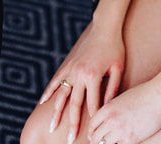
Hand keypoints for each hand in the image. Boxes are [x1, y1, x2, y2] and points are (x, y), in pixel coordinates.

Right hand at [38, 20, 124, 142]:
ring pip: (61, 94)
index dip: (92, 119)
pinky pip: (56, 80)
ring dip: (56, 112)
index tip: (91, 134)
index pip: (93, 104)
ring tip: (52, 127)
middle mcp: (80, 74)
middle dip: (72, 123)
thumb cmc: (115, 48)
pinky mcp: (68, 64)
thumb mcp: (118, 68)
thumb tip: (107, 107)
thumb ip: (113, 88)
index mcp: (94, 76)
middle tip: (69, 140)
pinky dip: (49, 92)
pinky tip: (42, 103)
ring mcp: (72, 69)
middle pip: (74, 104)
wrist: (104, 27)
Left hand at [88, 79, 160, 143]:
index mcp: (108, 108)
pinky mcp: (132, 139)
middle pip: (95, 138)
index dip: (91, 132)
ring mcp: (121, 130)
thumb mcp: (123, 98)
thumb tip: (107, 120)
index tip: (93, 135)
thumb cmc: (144, 92)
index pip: (92, 125)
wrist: (160, 94)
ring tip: (112, 142)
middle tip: (99, 143)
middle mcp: (111, 120)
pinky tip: (123, 142)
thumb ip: (112, 109)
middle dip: (96, 141)